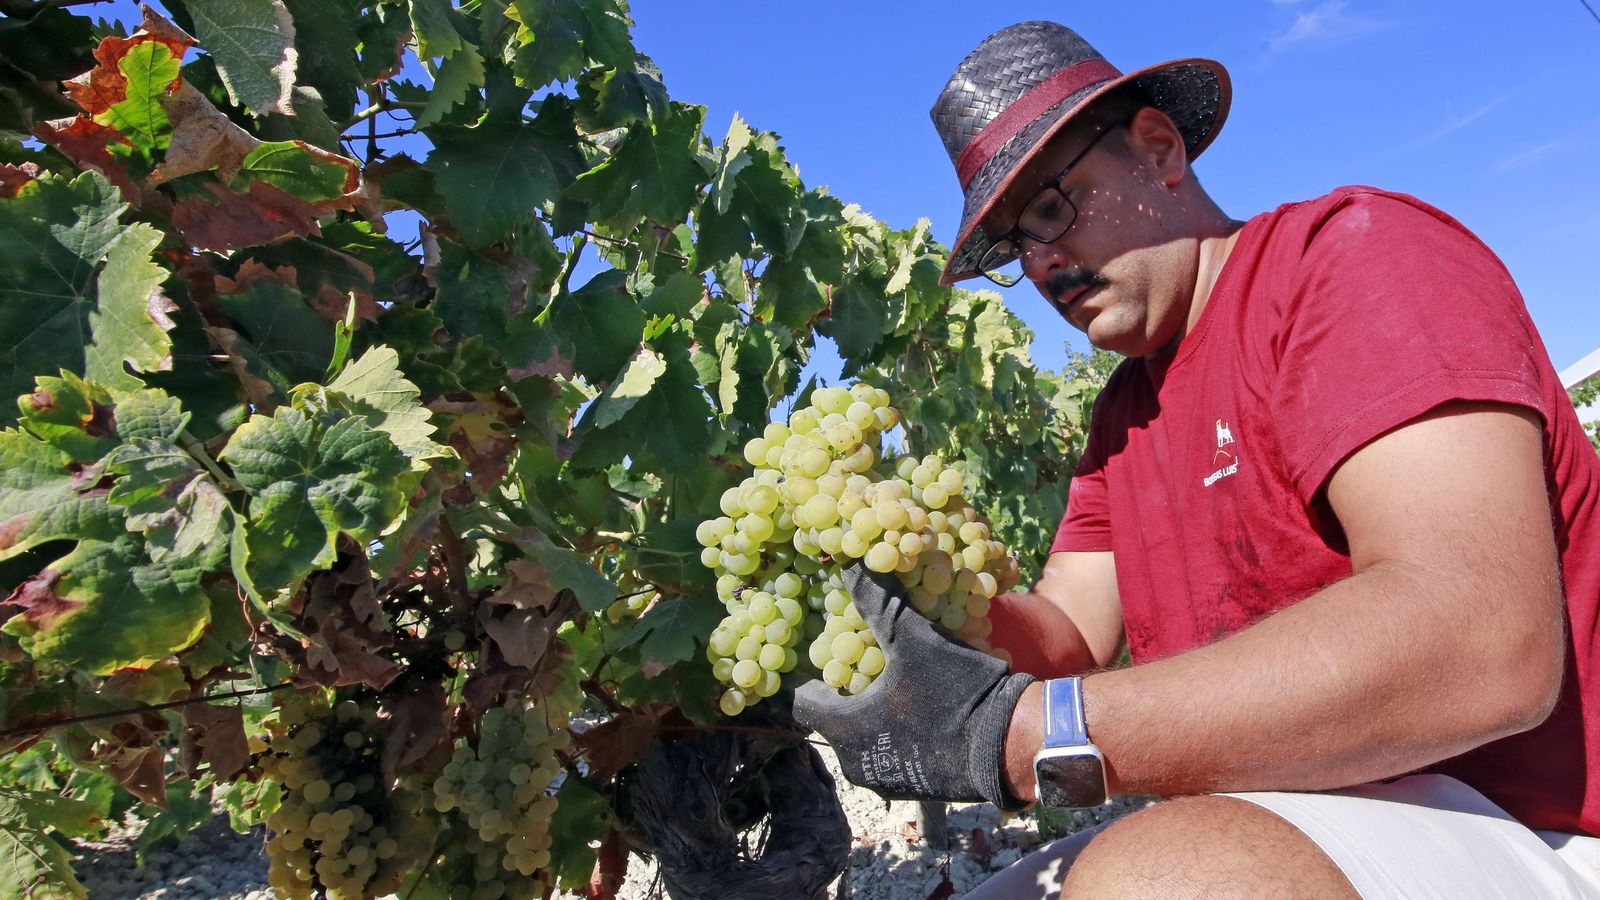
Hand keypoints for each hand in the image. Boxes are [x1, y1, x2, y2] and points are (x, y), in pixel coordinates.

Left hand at [793, 563, 1034, 808]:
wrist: (1011, 744)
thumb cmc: (956, 691)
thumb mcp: (915, 638)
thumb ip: (877, 602)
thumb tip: (849, 562)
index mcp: (845, 729)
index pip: (804, 700)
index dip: (815, 671)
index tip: (833, 651)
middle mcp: (856, 763)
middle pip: (836, 717)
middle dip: (850, 688)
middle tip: (873, 658)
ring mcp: (885, 780)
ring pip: (864, 736)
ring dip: (876, 709)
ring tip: (901, 679)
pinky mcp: (913, 789)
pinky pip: (892, 753)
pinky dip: (898, 730)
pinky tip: (924, 706)